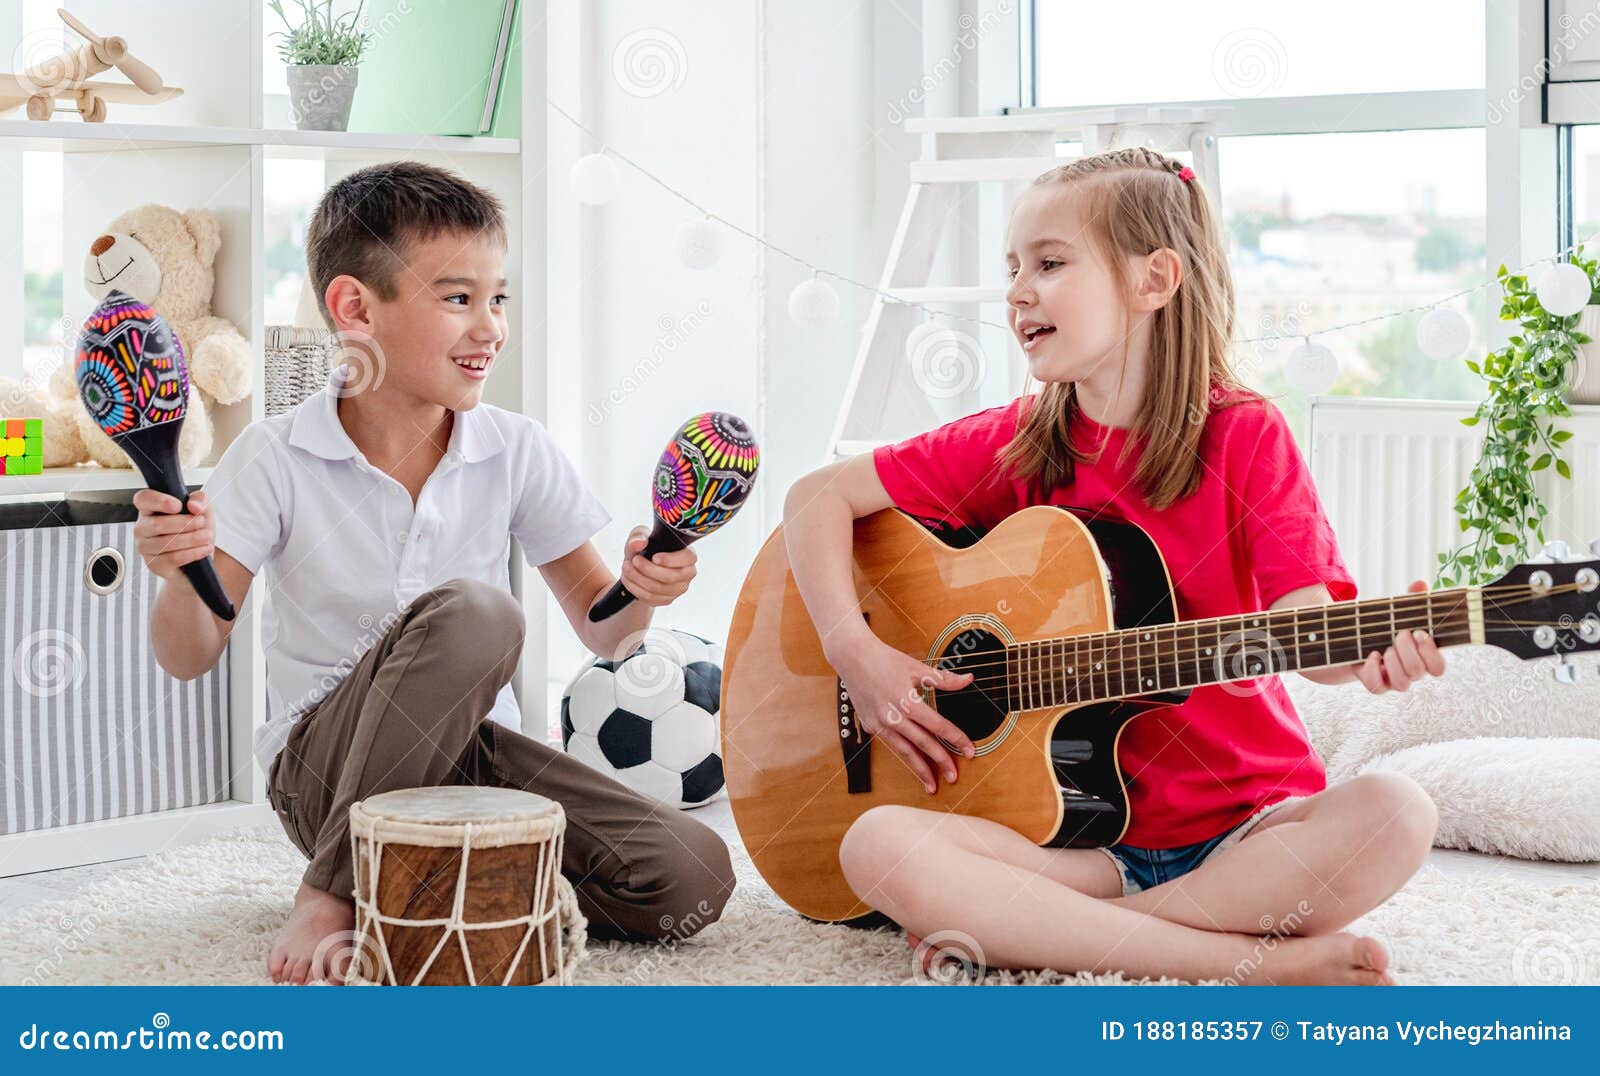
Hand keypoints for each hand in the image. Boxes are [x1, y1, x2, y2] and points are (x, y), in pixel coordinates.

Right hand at [132, 489, 213, 581]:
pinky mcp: (154, 564)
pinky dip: (192, 553)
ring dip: (192, 539)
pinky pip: (172, 558)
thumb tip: (193, 505)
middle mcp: (143, 528)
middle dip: (185, 524)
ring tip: (207, 536)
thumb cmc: (195, 530)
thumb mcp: (203, 510)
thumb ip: (200, 500)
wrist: (200, 556)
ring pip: (166, 542)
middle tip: (202, 523)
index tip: (178, 506)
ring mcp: (145, 547)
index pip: (143, 499)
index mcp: (150, 509)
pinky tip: (204, 549)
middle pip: (156, 524)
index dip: (158, 501)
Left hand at [619, 525, 696, 606]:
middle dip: (648, 569)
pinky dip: (635, 588)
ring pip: (658, 588)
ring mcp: (678, 589)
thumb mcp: (640, 536)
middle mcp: (687, 573)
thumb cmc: (646, 548)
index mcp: (687, 555)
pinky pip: (650, 597)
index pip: (688, 558)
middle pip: (670, 577)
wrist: (639, 568)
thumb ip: (638, 536)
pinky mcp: (667, 600)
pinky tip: (628, 579)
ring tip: (626, 568)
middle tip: (634, 560)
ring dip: (638, 578)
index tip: (654, 557)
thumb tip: (638, 543)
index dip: (671, 559)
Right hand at [833, 634, 976, 793]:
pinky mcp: (871, 726)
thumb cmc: (884, 659)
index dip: (956, 739)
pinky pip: (892, 745)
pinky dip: (904, 756)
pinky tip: (913, 764)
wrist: (853, 657)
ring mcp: (880, 723)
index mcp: (908, 701)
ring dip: (920, 770)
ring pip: (905, 752)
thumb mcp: (917, 668)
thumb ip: (945, 680)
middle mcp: (894, 716)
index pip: (938, 726)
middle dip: (940, 762)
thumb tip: (968, 680)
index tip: (969, 751)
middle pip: (923, 745)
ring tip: (932, 785)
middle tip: (954, 776)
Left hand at [1352, 579, 1446, 693]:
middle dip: (1408, 652)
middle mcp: (1411, 671)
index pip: (1439, 668)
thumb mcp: (1398, 612)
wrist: (1355, 639)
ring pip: (1402, 684)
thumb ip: (1411, 600)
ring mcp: (1392, 679)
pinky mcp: (1375, 682)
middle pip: (1419, 673)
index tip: (1420, 633)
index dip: (1432, 654)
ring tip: (1385, 648)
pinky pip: (1377, 687)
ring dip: (1394, 663)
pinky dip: (1374, 671)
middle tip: (1399, 634)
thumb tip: (1420, 584)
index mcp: (1422, 656)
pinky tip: (1372, 655)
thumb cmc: (1386, 626)